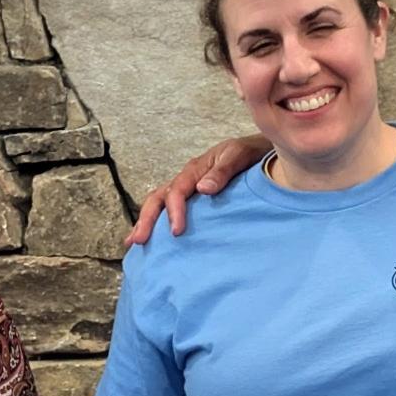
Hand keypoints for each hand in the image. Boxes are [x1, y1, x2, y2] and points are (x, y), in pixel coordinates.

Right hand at [124, 135, 268, 245]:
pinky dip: (158, 224)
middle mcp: (186, 180)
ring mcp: (187, 189)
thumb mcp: (238, 156)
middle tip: (139, 240)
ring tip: (134, 243)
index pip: (177, 191)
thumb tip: (203, 188)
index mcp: (195, 169)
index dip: (174, 211)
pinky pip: (169, 210)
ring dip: (145, 222)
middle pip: (158, 198)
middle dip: (146, 219)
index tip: (177, 232)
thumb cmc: (250, 154)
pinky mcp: (192, 200)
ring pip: (158, 204)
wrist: (261, 152)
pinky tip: (153, 242)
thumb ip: (223, 171)